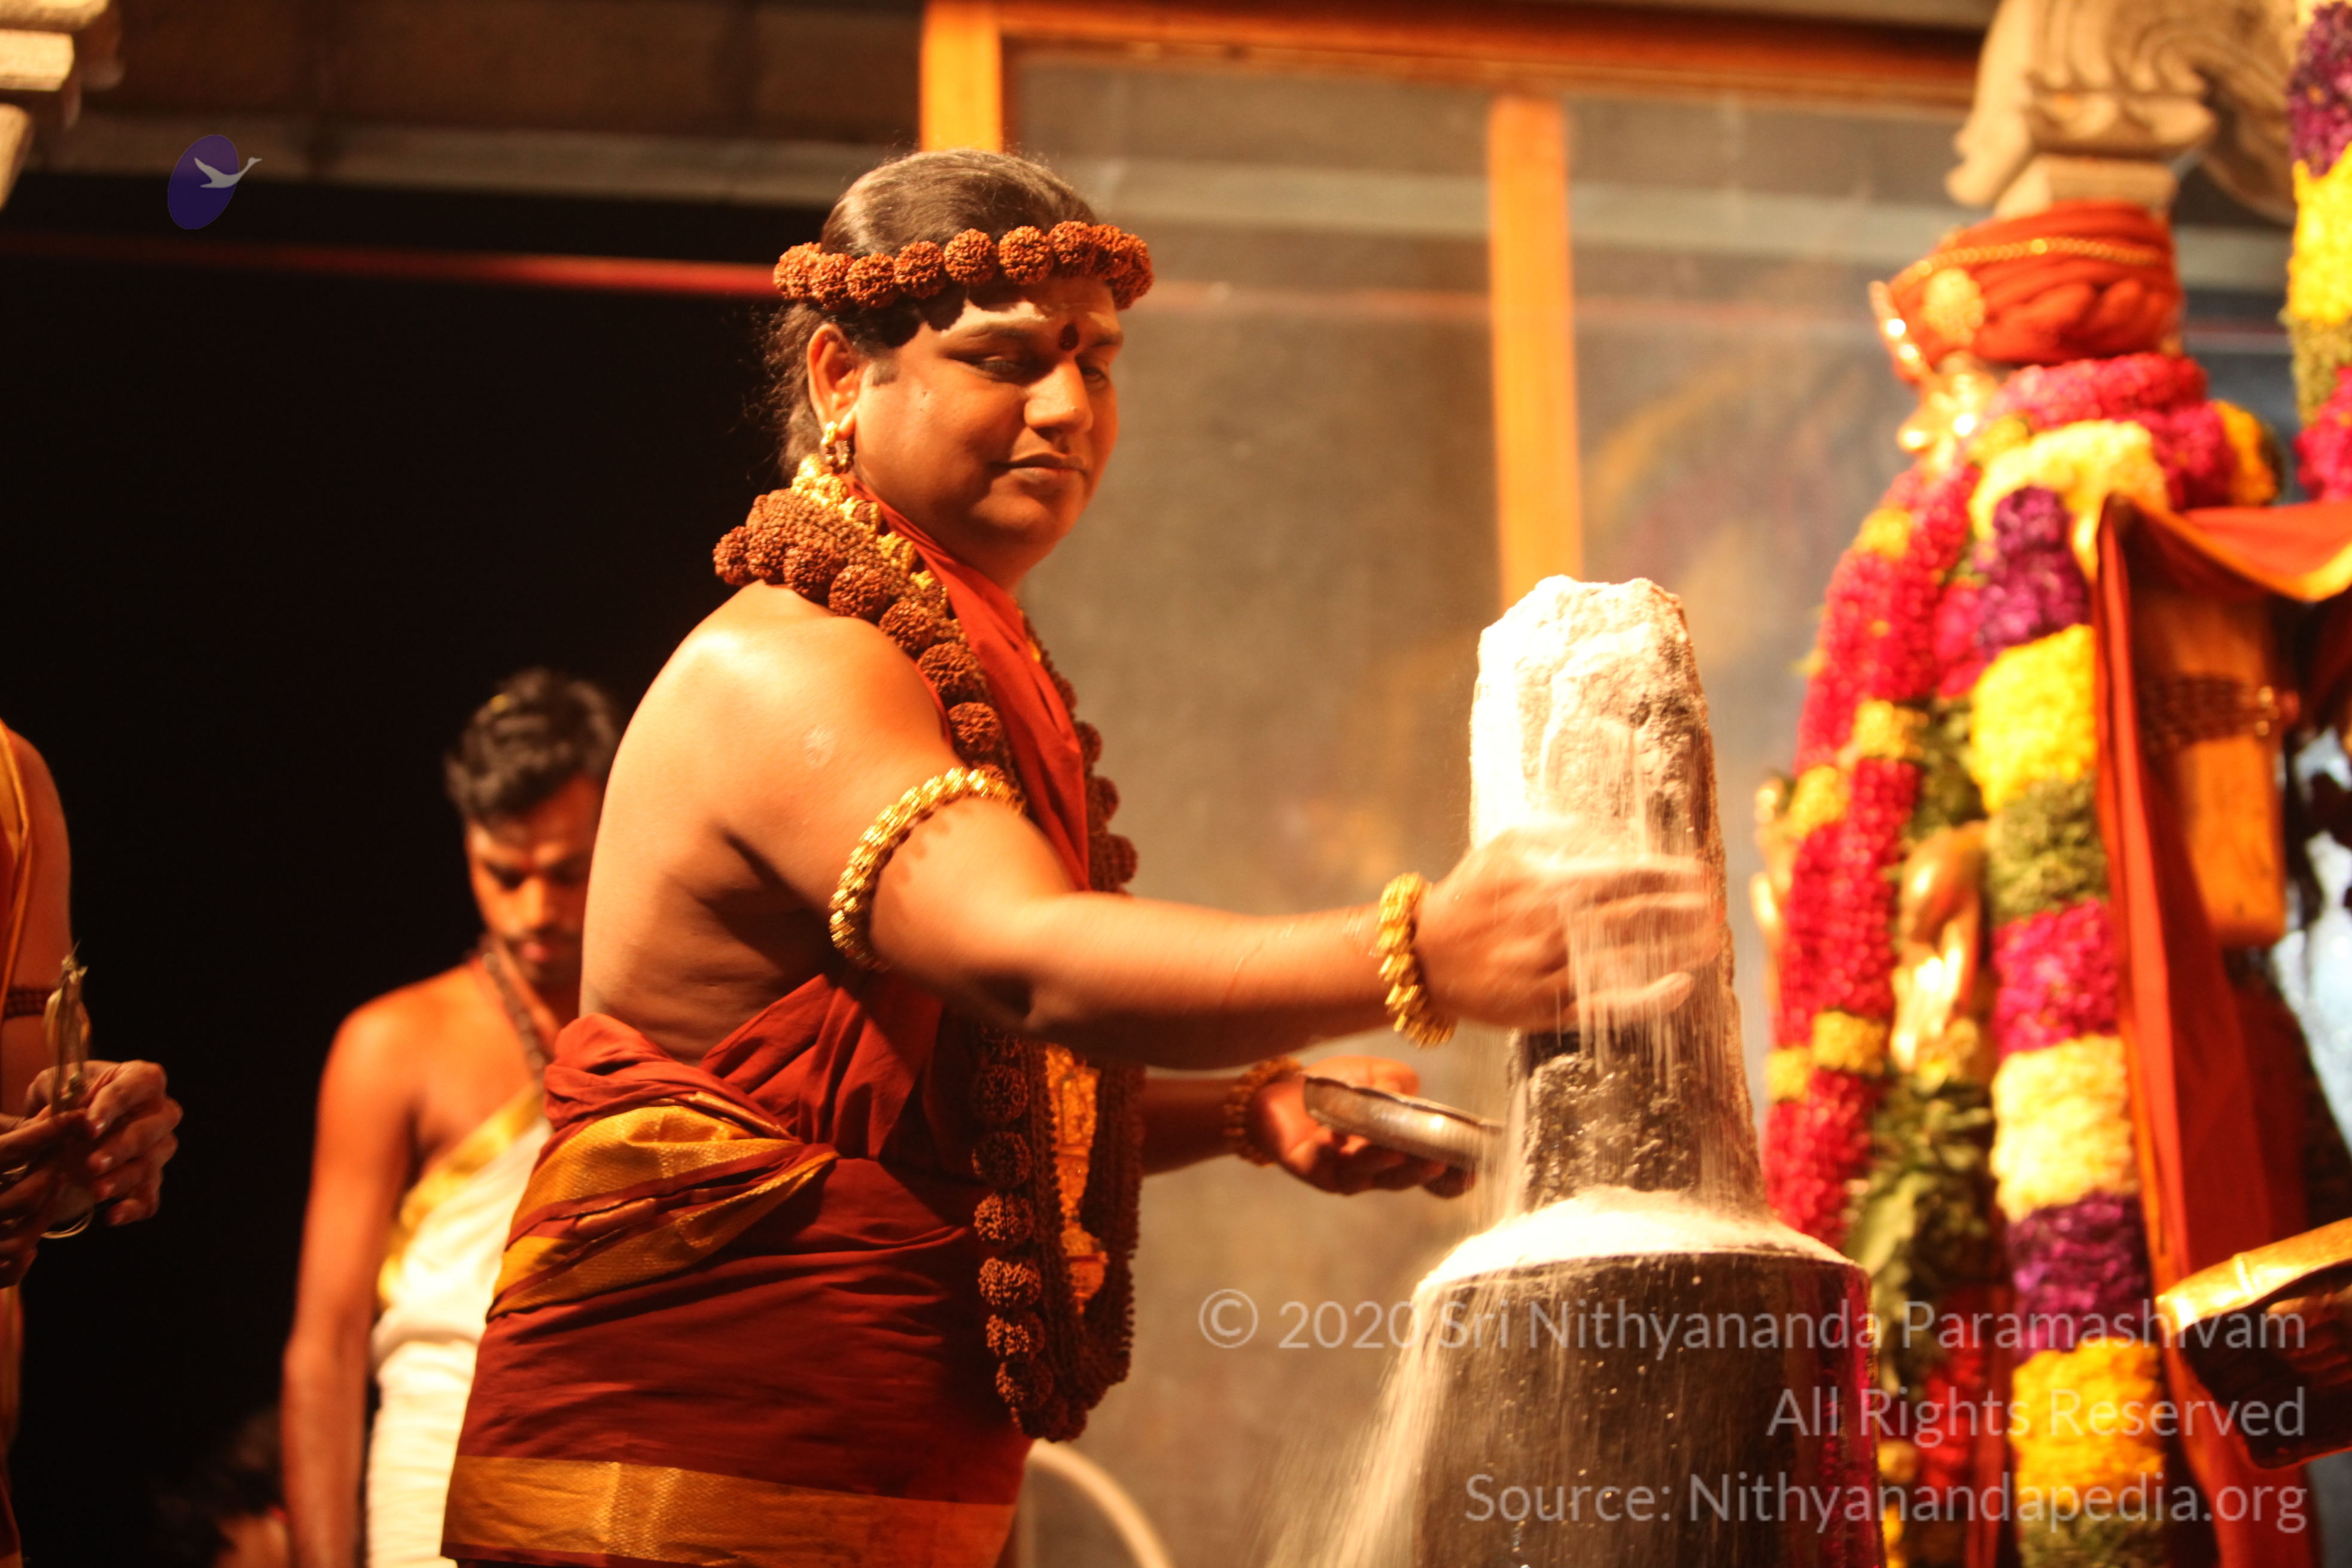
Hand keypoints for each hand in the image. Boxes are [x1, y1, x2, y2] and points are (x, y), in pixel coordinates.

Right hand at [0, 1113, 82, 1284]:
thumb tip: (54, 1109)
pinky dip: (24, 1258)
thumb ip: (8, 1130)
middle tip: (62, 1156)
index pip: (14, 1148)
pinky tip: (30, 1242)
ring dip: (46, 1213)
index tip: (79, 1117)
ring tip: (53, 1190)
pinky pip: (7, 1271)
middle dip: (52, 1174)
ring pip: (25, 1236)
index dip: (51, 1131)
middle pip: (29, 1195)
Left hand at [26, 1060, 179, 1226]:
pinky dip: (133, 1208)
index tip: (88, 1127)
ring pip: (151, 1164)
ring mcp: (159, 1147)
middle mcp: (159, 1112)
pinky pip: (150, 1196)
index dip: (115, 1107)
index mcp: (141, 1079)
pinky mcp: (151, 1178)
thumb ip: (62, 1100)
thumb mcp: (54, 1089)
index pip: (140, 1085)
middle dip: (121, 1148)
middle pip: (150, 1129)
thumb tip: (69, 1118)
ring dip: (123, 1179)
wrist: (65, 1131)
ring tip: (95, 1192)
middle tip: (93, 1164)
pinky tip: (111, 1216)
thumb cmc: (65, 1101)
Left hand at [1247, 1055, 1471, 1197]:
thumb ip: (1397, 1080)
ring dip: (1387, 1165)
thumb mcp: (1372, 1073)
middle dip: (1422, 1172)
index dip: (1450, 1173)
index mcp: (1393, 1145)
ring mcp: (1344, 1172)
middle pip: (1402, 1176)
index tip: (1473, 1170)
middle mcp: (1372, 1166)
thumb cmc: (1332, 1085)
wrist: (1278, 1090)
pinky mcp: (1314, 1171)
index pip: (1426, 1164)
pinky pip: (1332, 1169)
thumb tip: (1405, 1095)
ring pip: (1370, 1175)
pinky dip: (1341, 1158)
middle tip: (1442, 1163)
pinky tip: (1347, 1143)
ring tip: (1402, 1152)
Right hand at [1416, 825, 1718, 1032]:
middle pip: (1637, 917)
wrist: (1425, 955)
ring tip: (1712, 939)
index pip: (1627, 876)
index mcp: (1548, 883)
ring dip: (1678, 949)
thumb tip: (1615, 836)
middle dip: (1686, 910)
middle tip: (1718, 906)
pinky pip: (1607, 1007)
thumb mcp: (1507, 845)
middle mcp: (1554, 927)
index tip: (1702, 874)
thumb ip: (1561, 833)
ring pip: (1629, 960)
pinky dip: (1647, 999)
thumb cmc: (1473, 894)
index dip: (1671, 875)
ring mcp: (1551, 971)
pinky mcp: (1547, 1009)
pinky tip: (1680, 988)